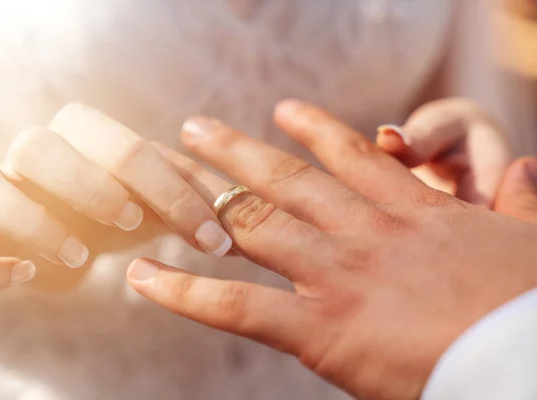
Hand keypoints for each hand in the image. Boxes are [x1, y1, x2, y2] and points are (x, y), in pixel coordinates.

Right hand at [0, 104, 230, 295]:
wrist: (16, 242)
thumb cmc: (88, 221)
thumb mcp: (136, 209)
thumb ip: (174, 203)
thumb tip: (236, 212)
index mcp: (77, 147)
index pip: (123, 145)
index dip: (171, 188)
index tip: (213, 238)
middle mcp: (27, 164)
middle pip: (43, 143)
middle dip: (96, 182)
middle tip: (136, 226)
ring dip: (33, 217)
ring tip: (77, 255)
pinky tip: (22, 277)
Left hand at [126, 100, 536, 399]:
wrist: (529, 356)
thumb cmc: (532, 309)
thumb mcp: (529, 246)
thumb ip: (519, 205)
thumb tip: (526, 168)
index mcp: (412, 212)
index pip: (352, 158)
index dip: (313, 131)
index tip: (283, 111)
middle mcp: (363, 232)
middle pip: (284, 181)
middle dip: (235, 152)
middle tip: (196, 128)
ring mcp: (336, 274)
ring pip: (253, 223)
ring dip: (203, 193)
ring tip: (166, 166)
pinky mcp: (320, 328)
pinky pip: (237, 305)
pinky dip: (186, 292)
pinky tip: (145, 278)